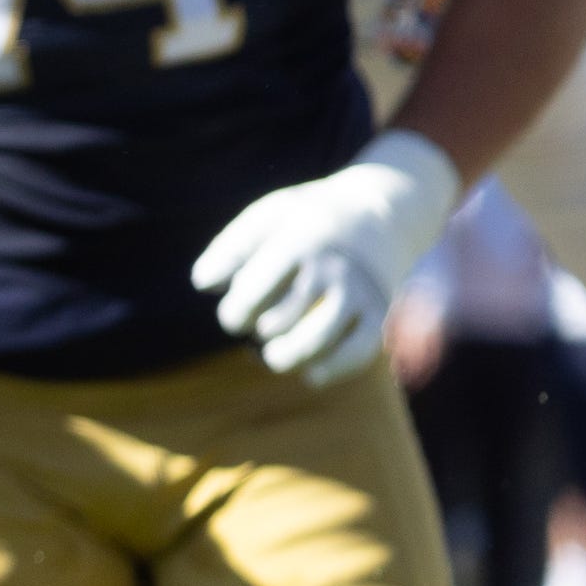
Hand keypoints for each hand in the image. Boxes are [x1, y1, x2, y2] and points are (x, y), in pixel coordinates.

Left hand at [191, 130, 461, 384]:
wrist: (382, 212)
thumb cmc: (308, 219)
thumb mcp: (267, 216)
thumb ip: (230, 248)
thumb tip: (203, 284)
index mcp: (298, 243)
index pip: (253, 293)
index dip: (235, 313)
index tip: (237, 313)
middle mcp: (331, 269)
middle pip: (280, 320)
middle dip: (258, 330)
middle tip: (259, 325)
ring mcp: (359, 293)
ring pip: (317, 341)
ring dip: (286, 357)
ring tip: (274, 354)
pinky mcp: (378, 314)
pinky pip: (359, 352)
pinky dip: (332, 369)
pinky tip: (311, 373)